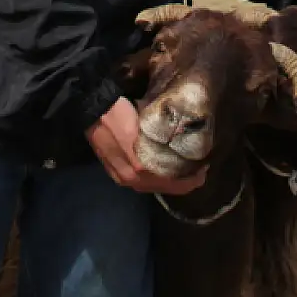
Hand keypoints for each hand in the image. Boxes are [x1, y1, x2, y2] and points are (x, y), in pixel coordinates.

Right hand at [86, 98, 208, 195]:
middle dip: (184, 179)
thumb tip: (186, 146)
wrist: (92, 108)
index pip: (178, 184)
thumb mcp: (149, 124)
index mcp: (143, 169)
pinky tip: (160, 166)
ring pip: (155, 186)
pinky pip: (142, 183)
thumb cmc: (123, 111)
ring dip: (170, 179)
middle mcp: (134, 179)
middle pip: (168, 188)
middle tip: (196, 165)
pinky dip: (155, 178)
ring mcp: (124, 178)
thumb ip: (166, 141)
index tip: (204, 164)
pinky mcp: (116, 174)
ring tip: (181, 166)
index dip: (194, 176)